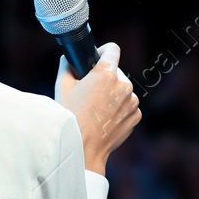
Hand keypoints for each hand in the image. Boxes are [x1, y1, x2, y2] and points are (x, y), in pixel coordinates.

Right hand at [55, 42, 140, 175]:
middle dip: (104, 78)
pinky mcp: (136, 115)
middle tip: (90, 92)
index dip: (103, 51)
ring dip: (113, 95)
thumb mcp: (62, 87)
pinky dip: (119, 110)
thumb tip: (69, 59)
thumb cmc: (70, 117)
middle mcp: (123, 84)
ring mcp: (132, 101)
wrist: (84, 148)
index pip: (112, 49)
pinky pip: (127, 106)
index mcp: (105, 74)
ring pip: (122, 90)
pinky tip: (105, 119)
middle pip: (115, 72)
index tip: (97, 58)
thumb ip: (67, 66)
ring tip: (96, 110)